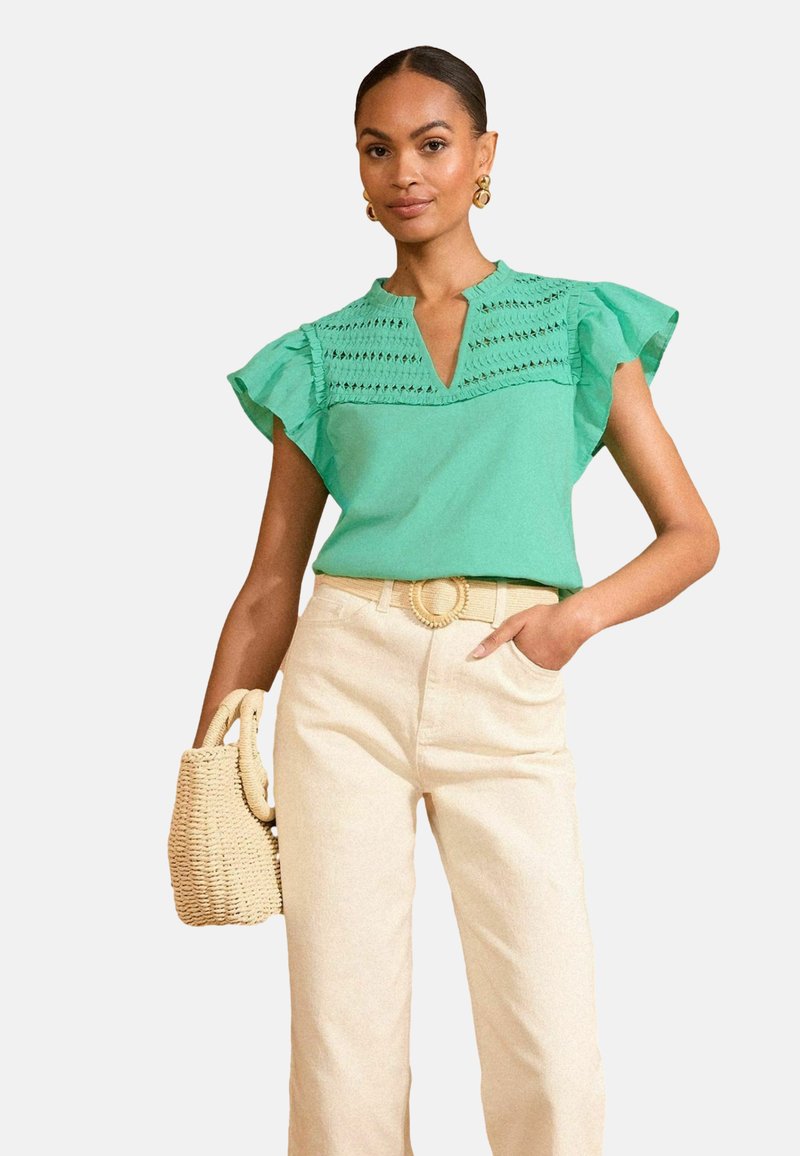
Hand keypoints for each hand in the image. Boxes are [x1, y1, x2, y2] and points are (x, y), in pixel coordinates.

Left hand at [470, 602, 588, 670]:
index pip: (498, 669)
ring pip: (524, 675)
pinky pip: (537, 674)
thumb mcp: (516, 622)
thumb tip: (475, 654)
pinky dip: (532, 669)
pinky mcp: (553, 671)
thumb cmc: (545, 618)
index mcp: (517, 658)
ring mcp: (542, 671)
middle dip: (503, 674)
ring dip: (518, 672)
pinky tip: (531, 660)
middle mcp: (529, 669)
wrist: (575, 620)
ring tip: (511, 667)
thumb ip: (496, 638)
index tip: (480, 672)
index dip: (490, 668)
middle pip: (510, 675)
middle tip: (492, 674)